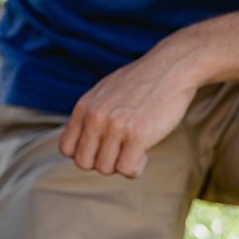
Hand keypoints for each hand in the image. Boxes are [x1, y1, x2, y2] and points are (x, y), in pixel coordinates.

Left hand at [59, 43, 200, 177]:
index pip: (66, 148)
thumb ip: (91, 114)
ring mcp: (116, 125)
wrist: (172, 68)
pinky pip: (127, 169)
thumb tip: (83, 143)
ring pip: (105, 169)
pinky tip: (144, 153)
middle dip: (102, 162)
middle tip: (120, 150)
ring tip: (135, 148)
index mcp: (84, 106)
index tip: (102, 148)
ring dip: (122, 164)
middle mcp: (96, 116)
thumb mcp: (105, 91)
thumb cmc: (141, 82)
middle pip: (84, 163)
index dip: (85, 154)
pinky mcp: (138, 134)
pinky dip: (136, 168)